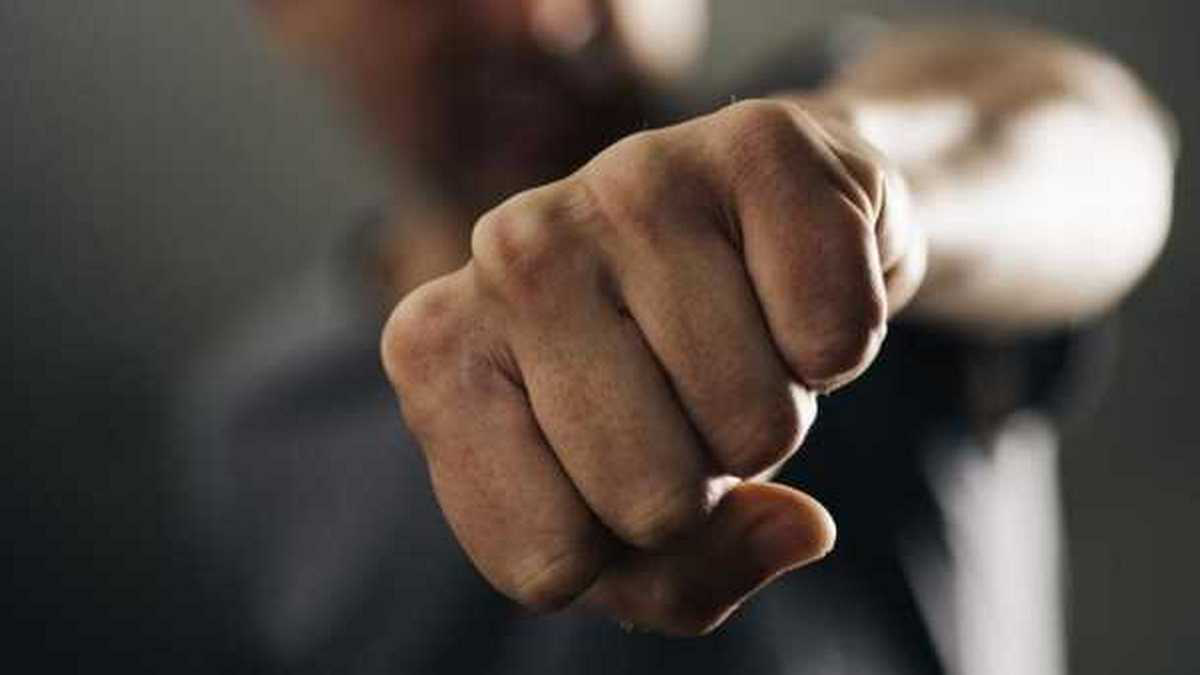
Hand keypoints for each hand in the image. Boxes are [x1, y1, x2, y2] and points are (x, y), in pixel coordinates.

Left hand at [381, 99, 924, 634]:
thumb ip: (682, 580)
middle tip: (690, 397)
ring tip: (737, 336)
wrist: (752, 230)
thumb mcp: (627, 520)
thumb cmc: (662, 384)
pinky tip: (789, 281)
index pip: (547, 561)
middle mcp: (506, 249)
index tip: (620, 466)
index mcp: (435, 351)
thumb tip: (800, 529)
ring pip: (754, 425)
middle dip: (706, 479)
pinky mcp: (755, 140)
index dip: (621, 550)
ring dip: (775, 410)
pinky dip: (842, 341)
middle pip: (651, 502)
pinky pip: (834, 337)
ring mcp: (626, 180)